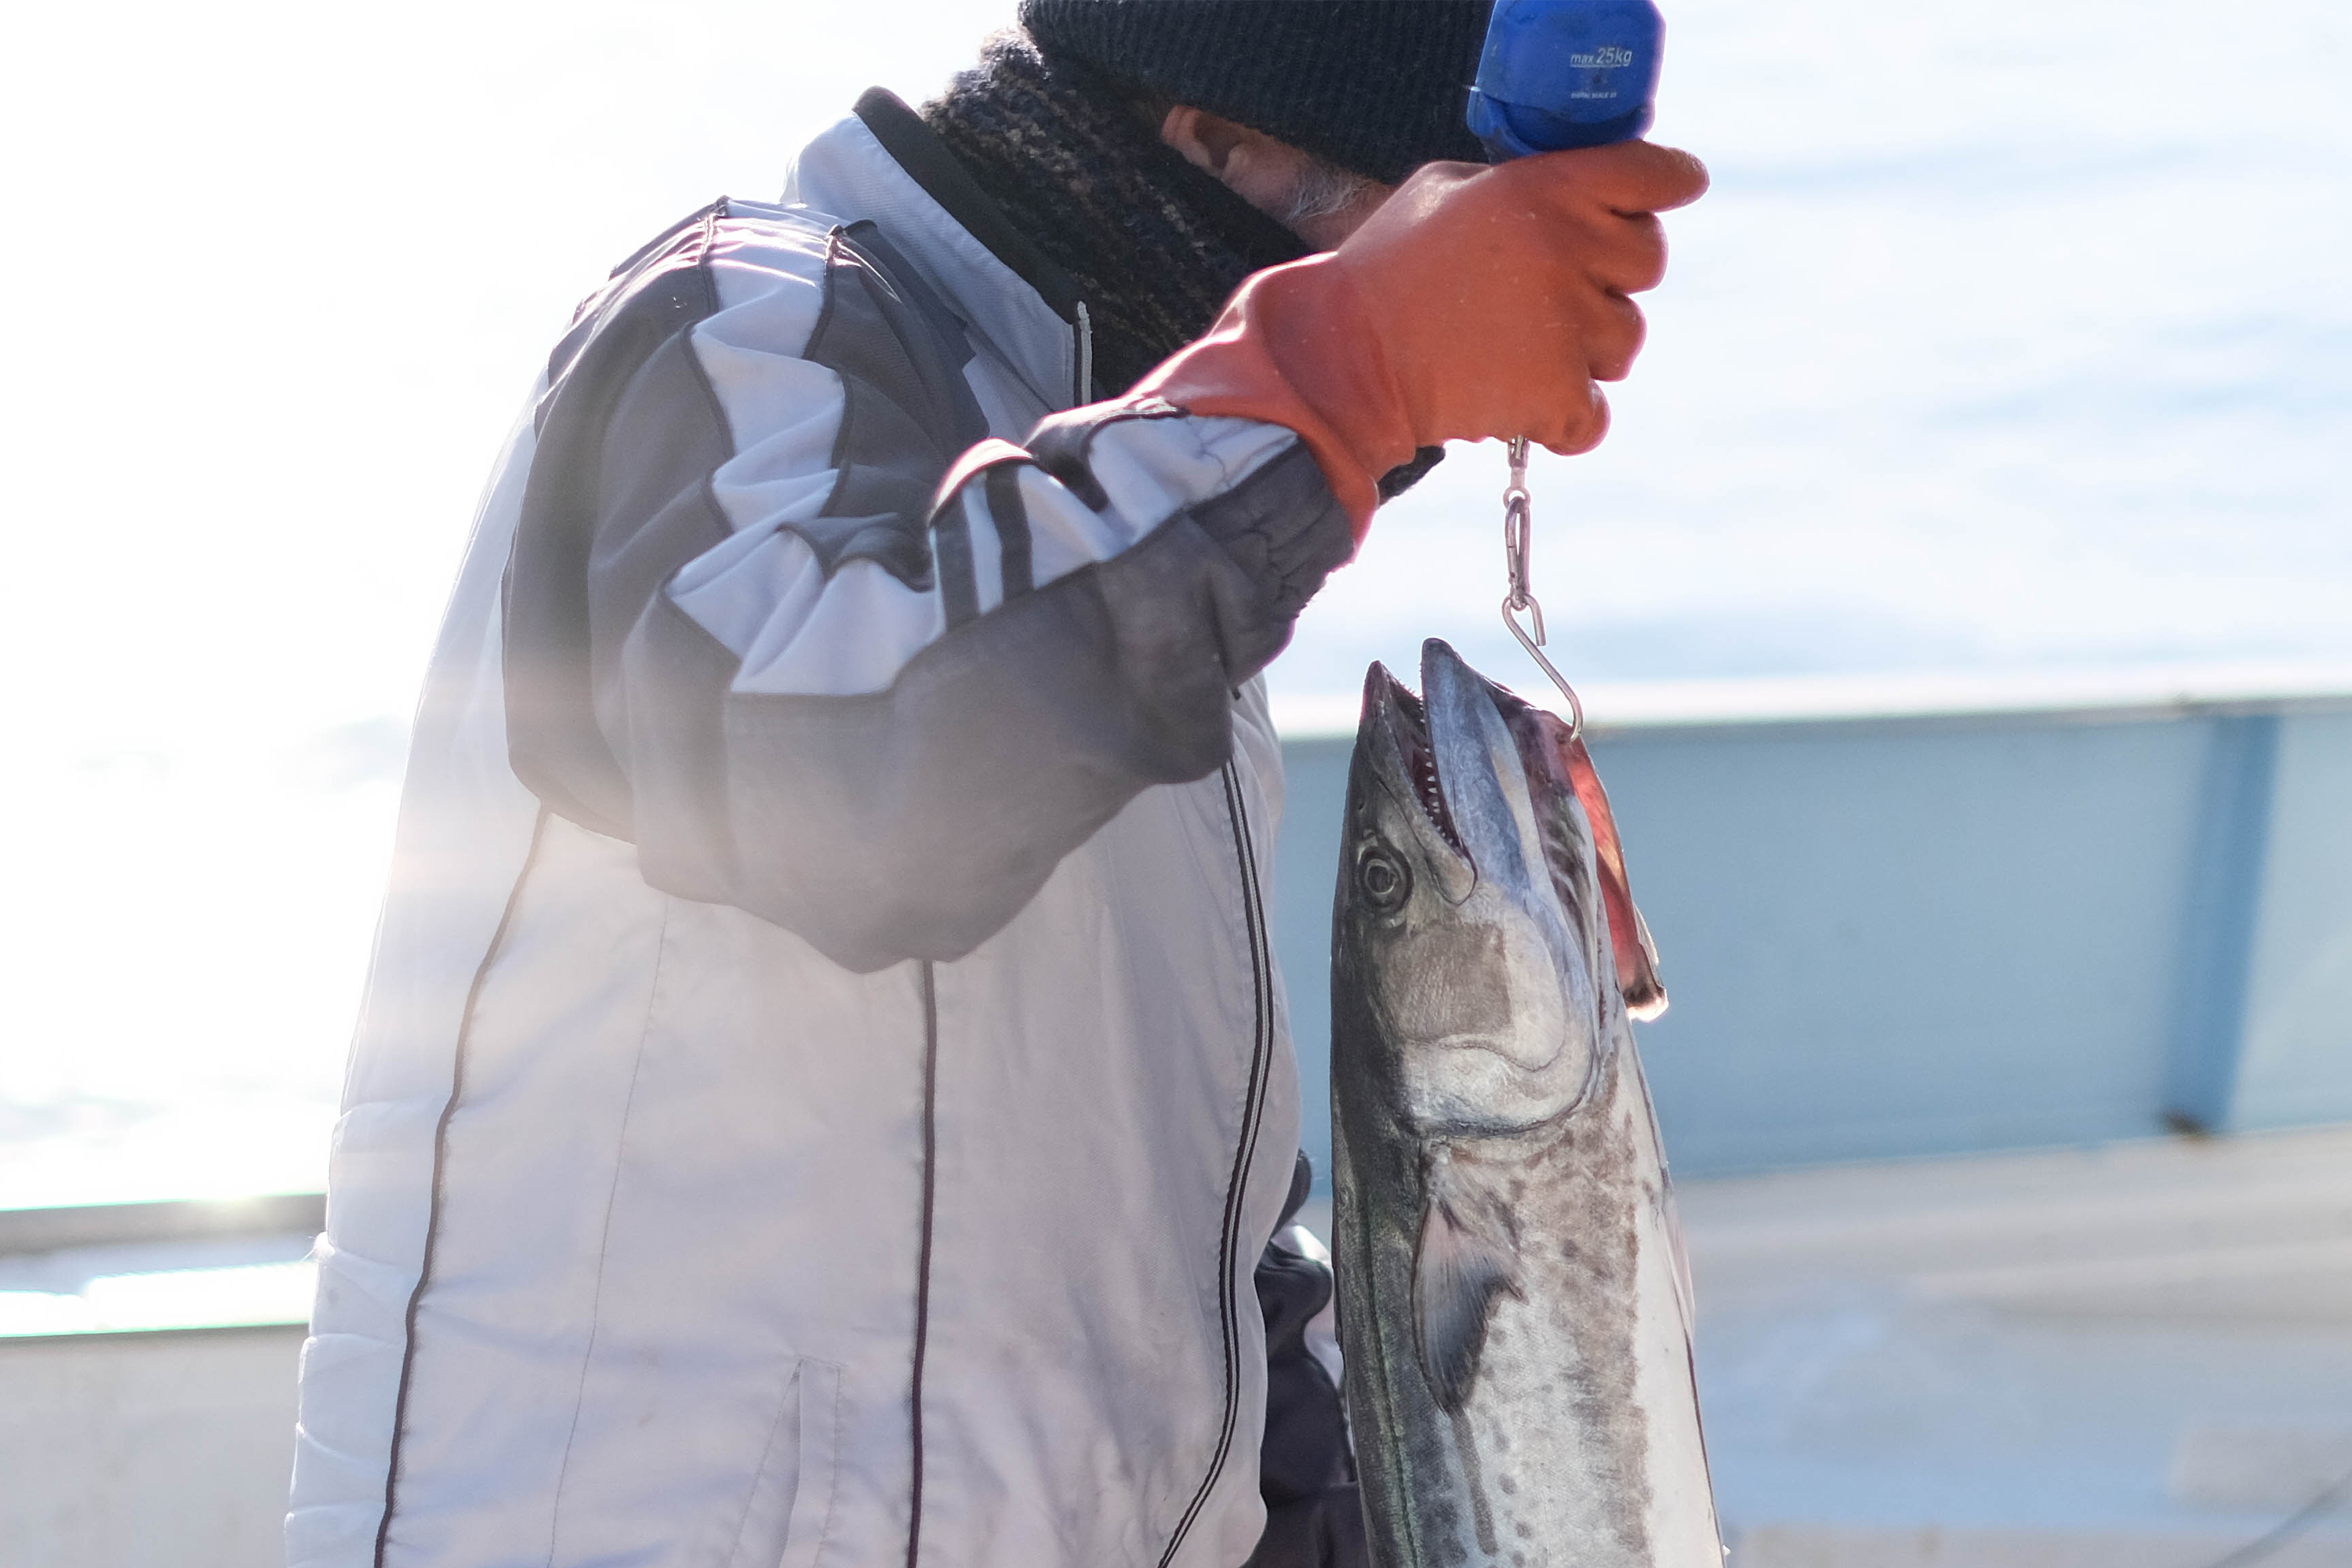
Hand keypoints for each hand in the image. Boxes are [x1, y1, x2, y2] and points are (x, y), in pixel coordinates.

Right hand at [1135, 142, 1708, 532]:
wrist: (1340, 363)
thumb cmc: (1384, 273)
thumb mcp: (1444, 192)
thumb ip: (1522, 186)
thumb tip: (1574, 191)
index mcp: (1544, 188)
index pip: (1653, 174)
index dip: (1667, 184)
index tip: (1669, 193)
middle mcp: (1566, 249)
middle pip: (1647, 259)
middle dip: (1608, 275)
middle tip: (1547, 292)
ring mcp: (1568, 326)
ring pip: (1626, 339)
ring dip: (1583, 349)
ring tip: (1512, 349)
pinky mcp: (1558, 395)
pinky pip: (1596, 414)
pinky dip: (1563, 419)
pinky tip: (1517, 400)